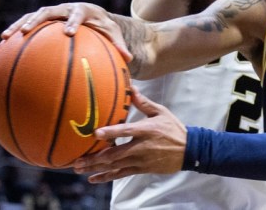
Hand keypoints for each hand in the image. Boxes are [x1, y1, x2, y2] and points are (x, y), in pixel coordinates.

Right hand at [0, 2, 131, 60]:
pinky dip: (15, 33)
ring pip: (33, 15)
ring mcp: (53, 13)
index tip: (69, 33)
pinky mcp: (44, 20)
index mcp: (84, 10)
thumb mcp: (114, 35)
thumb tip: (130, 60)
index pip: (78, 13)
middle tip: (28, 32)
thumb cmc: (105, 27)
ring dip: (19, 25)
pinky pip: (27, 25)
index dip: (73, 21)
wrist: (95, 16)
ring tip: (5, 37)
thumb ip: (120, 46)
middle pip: (49, 11)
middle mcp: (66, 8)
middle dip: (38, 21)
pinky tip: (1, 46)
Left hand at [73, 87, 187, 182]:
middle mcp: (142, 147)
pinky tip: (93, 178)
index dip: (111, 132)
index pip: (126, 131)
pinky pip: (121, 174)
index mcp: (146, 130)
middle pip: (115, 153)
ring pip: (115, 166)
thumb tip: (131, 87)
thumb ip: (143, 102)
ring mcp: (141, 160)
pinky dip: (106, 177)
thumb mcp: (160, 112)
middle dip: (94, 157)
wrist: (189, 150)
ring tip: (79, 168)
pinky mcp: (142, 169)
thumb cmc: (173, 128)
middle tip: (77, 159)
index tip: (95, 133)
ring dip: (96, 168)